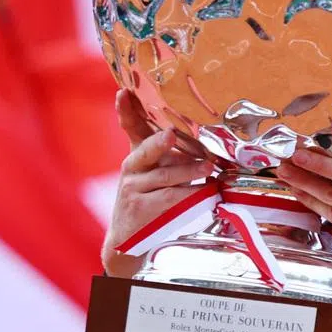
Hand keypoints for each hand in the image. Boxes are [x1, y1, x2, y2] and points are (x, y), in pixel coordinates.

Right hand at [102, 90, 213, 275]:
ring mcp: (134, 190)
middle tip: (172, 136)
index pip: (130, 128)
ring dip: (189, 172)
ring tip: (207, 168)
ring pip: (166, 178)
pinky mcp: (142, 210)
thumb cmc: (147, 198)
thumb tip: (200, 139)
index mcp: (137, 155)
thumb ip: (167, 154)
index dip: (125, 110)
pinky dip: (191, 196)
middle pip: (146, 151)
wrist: (128, 239)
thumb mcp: (153, 172)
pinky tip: (206, 193)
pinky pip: (171, 200)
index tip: (123, 92)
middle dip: (158, 143)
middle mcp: (131, 168)